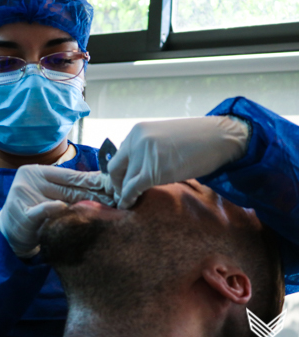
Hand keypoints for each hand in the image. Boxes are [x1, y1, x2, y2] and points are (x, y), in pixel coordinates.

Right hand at [0, 164, 113, 257]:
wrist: (7, 233)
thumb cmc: (31, 214)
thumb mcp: (47, 197)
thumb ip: (66, 191)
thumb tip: (101, 186)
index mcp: (37, 172)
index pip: (70, 176)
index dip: (92, 179)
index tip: (113, 183)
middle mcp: (30, 180)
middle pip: (69, 186)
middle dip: (96, 191)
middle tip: (118, 194)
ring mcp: (24, 196)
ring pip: (60, 197)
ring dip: (86, 201)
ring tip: (107, 203)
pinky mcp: (22, 214)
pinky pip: (40, 211)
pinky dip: (51, 209)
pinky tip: (63, 207)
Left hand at [108, 116, 248, 208]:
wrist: (221, 137)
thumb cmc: (197, 140)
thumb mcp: (164, 138)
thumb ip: (147, 149)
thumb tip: (137, 168)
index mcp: (138, 131)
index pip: (119, 155)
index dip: (119, 172)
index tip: (121, 182)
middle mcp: (136, 140)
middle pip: (115, 168)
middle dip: (116, 184)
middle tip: (121, 194)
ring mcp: (143, 155)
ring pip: (125, 181)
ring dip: (124, 194)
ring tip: (128, 202)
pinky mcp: (153, 171)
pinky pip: (133, 189)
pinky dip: (128, 199)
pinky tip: (129, 205)